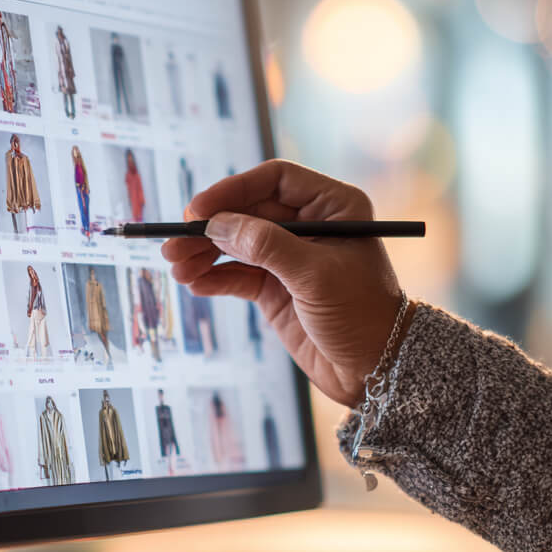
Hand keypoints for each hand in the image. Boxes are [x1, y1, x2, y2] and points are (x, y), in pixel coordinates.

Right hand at [161, 159, 404, 405]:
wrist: (376, 371)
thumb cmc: (363, 315)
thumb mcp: (315, 274)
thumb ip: (265, 245)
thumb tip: (216, 224)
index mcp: (333, 206)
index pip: (274, 180)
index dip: (233, 190)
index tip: (199, 210)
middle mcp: (309, 225)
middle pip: (247, 212)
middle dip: (209, 228)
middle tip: (175, 242)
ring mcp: (290, 257)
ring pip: (236, 244)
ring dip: (203, 254)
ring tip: (176, 266)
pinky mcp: (275, 288)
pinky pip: (236, 274)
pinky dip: (213, 277)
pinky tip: (194, 284)